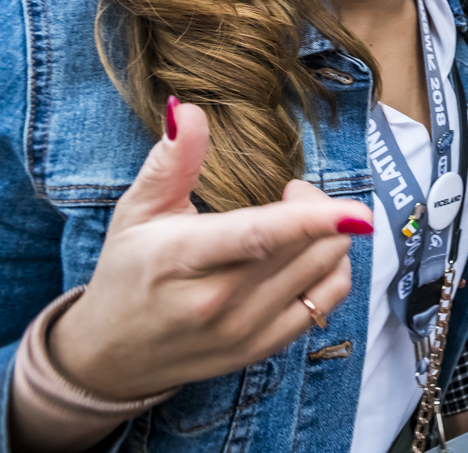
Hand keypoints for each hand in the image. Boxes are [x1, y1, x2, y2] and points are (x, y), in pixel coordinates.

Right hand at [50, 100, 372, 401]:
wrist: (113, 357)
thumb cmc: (127, 273)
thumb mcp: (136, 211)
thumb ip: (171, 161)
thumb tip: (187, 109)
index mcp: (182, 259)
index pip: (259, 238)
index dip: (311, 220)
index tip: (354, 209)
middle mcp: (219, 302)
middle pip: (305, 248)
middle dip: (318, 207)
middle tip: (291, 191)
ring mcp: (245, 330)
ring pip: (324, 271)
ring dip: (328, 235)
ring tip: (295, 221)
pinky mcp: (263, 347)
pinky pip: (327, 301)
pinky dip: (332, 268)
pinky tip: (307, 253)